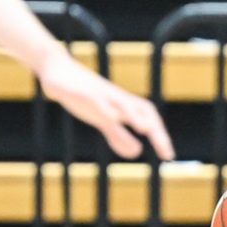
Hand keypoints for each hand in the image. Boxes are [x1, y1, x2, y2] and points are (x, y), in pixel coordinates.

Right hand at [36, 50, 174, 160]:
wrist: (59, 70)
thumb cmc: (83, 95)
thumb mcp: (102, 119)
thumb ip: (118, 136)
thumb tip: (136, 152)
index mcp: (124, 105)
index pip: (150, 117)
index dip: (161, 135)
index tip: (168, 155)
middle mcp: (118, 99)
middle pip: (144, 110)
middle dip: (156, 131)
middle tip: (165, 152)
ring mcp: (102, 95)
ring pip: (122, 104)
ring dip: (134, 115)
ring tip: (145, 129)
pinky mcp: (84, 94)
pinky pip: (97, 101)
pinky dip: (105, 109)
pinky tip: (111, 118)